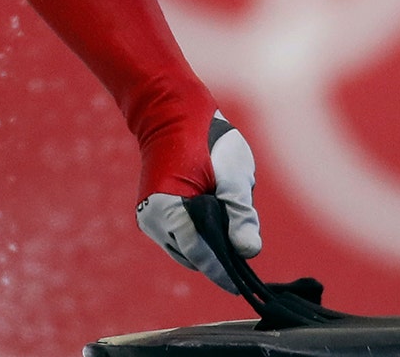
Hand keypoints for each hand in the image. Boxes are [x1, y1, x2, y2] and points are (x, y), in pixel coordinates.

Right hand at [136, 112, 260, 291]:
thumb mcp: (233, 175)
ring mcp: (150, 217)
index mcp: (170, 210)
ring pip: (185, 247)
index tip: (241, 287)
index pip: (201, 254)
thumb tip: (249, 252)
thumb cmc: (207, 139)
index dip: (223, 271)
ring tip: (231, 227)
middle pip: (192, 254)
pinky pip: (179, 235)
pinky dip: (198, 234)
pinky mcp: (153, 212)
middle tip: (244, 253)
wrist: (172, 112)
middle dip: (218, 256)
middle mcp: (154, 219)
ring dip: (208, 244)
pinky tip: (215, 218)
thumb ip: (241, 214)